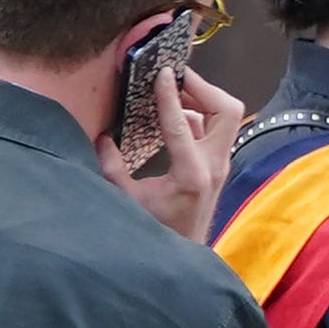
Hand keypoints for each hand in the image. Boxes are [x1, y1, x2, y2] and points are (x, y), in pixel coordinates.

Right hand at [100, 69, 244, 243]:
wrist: (183, 255)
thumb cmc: (156, 230)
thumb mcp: (127, 200)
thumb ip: (112, 167)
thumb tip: (102, 137)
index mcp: (191, 174)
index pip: (182, 123)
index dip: (170, 94)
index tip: (162, 73)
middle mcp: (213, 167)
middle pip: (226, 110)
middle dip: (203, 88)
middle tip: (176, 78)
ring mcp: (220, 165)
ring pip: (226, 116)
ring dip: (203, 98)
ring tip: (174, 91)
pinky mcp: (218, 165)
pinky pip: (216, 128)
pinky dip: (200, 113)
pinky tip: (176, 114)